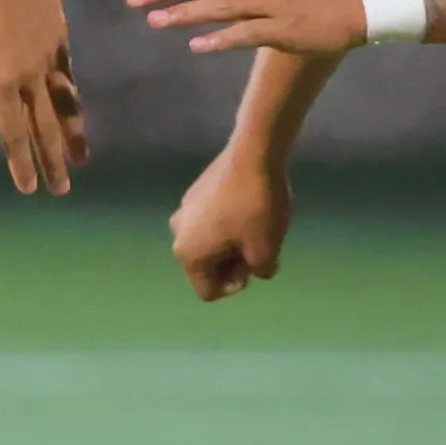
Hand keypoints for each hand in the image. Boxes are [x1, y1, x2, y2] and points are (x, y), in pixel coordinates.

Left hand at [0, 0, 87, 194]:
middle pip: (44, 127)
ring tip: (81, 161)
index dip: (21, 162)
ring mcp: (49, 58)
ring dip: (72, 136)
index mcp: (1, 83)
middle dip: (52, 161)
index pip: (14, 133)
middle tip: (61, 190)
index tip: (30, 188)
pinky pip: (67, 77)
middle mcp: (30, 76)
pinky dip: (72, 99)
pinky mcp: (60, 39)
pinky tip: (75, 110)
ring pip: (64, 105)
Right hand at [170, 140, 293, 301]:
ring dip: (232, 244)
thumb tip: (257, 269)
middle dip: (233, 264)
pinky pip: (210, 220)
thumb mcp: (267, 251)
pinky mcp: (195, 190)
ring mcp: (184, 209)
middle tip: (261, 250)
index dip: (234, 286)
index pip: (208, 290)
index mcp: (189, 254)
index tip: (255, 266)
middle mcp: (178, 233)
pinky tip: (250, 209)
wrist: (254, 154)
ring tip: (258, 230)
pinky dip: (228, 224)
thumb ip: (261, 271)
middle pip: (207, 266)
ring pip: (209, 241)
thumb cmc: (257, 208)